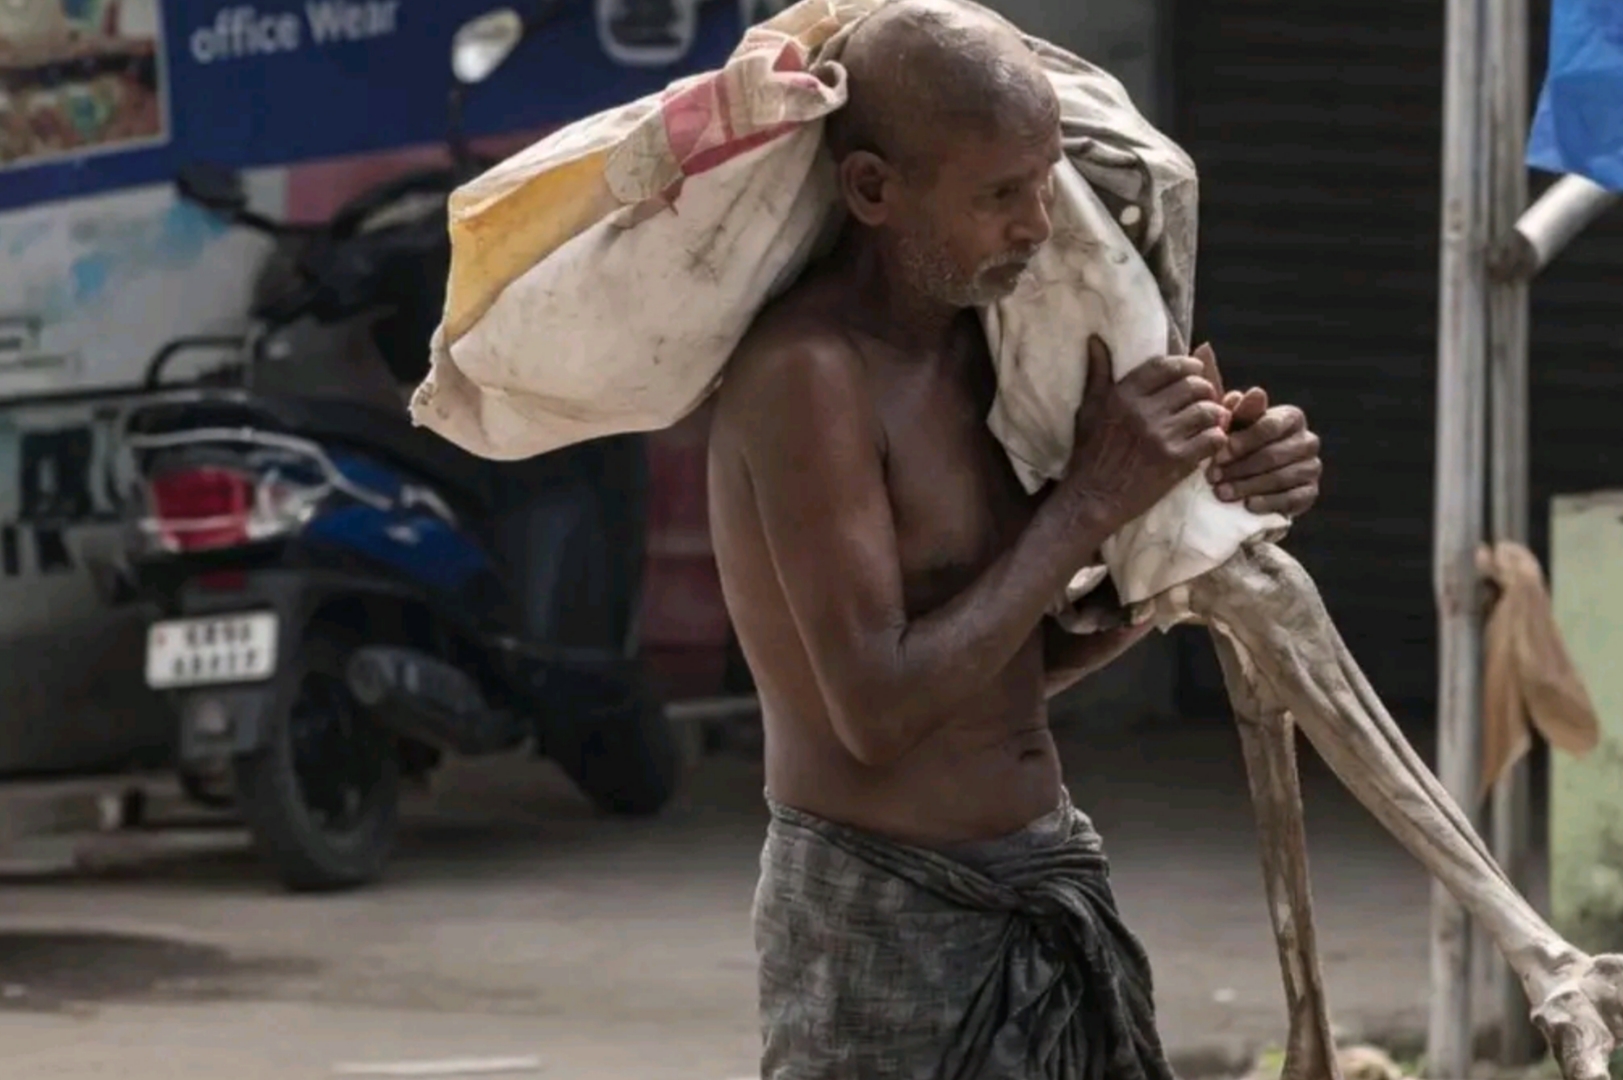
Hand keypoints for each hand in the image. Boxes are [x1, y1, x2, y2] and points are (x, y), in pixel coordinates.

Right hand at [1063, 336, 1228, 529]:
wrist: (1092, 499)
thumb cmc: (1089, 454)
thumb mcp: (1088, 409)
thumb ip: (1097, 374)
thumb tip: (1096, 341)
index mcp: (1123, 396)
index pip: (1165, 366)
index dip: (1185, 364)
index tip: (1193, 370)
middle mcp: (1143, 411)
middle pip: (1191, 385)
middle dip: (1204, 389)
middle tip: (1204, 398)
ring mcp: (1161, 436)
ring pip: (1206, 410)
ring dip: (1213, 413)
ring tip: (1211, 419)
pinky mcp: (1176, 461)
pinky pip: (1212, 438)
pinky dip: (1216, 437)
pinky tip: (1210, 441)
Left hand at [1195, 343, 1322, 517]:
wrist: (1245, 480)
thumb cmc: (1231, 442)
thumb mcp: (1223, 420)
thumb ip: (1216, 389)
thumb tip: (1203, 347)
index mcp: (1290, 416)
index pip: (1269, 426)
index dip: (1242, 440)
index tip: (1217, 452)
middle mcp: (1307, 439)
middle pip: (1275, 454)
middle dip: (1241, 466)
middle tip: (1213, 478)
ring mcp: (1312, 466)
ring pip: (1283, 476)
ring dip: (1250, 485)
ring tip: (1222, 493)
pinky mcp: (1311, 492)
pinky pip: (1294, 498)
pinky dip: (1270, 501)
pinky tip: (1248, 505)